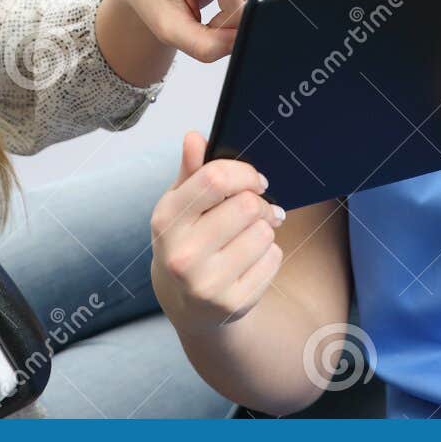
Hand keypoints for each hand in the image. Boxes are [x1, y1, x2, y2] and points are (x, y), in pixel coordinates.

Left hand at [113, 0, 279, 63]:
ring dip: (240, 14)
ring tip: (214, 10)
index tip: (259, 27)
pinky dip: (245, 6)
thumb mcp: (169, 31)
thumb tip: (243, 42)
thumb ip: (205, 45)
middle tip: (208, 23)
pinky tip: (224, 1)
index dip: (256, 5)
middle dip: (235, 21)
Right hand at [150, 131, 286, 333]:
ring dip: (264, 229)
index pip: (215, 180)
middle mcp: (182, 255)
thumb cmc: (187, 240)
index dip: (244, 173)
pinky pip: (273, 259)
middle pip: (246, 206)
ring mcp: (207, 284)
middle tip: (258, 208)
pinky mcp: (234, 304)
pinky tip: (252, 259)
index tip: (254, 180)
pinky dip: (270, 254)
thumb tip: (194, 137)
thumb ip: (191, 170)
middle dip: (259, 202)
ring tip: (250, 235)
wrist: (188, 303)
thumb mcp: (181, 205)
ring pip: (263, 233)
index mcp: (166, 220)